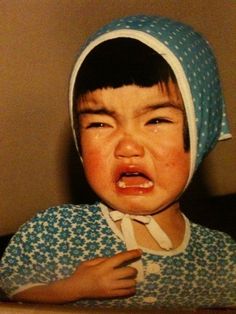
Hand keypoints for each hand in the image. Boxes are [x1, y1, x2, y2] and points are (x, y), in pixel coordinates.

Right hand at [12, 249, 141, 303]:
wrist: (75, 289)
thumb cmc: (81, 273)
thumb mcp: (90, 262)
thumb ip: (102, 259)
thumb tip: (114, 259)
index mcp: (104, 266)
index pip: (121, 258)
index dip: (132, 254)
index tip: (139, 252)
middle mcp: (109, 276)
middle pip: (129, 271)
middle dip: (133, 269)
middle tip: (131, 269)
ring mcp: (110, 287)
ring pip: (130, 283)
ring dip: (132, 280)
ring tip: (130, 279)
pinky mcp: (110, 295)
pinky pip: (126, 293)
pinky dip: (131, 289)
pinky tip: (130, 287)